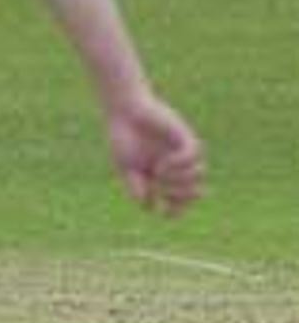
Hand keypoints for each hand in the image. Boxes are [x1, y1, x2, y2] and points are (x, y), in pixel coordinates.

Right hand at [106, 92, 203, 214]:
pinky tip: (164, 161)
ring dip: (180, 179)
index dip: (174, 211)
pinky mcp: (184, 136)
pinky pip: (193, 155)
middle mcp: (177, 166)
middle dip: (180, 196)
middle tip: (162, 189)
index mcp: (162, 178)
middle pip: (193, 192)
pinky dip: (180, 163)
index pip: (178, 202)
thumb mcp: (125, 168)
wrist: (123, 111)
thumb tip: (148, 206)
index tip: (163, 211)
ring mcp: (181, 151)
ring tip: (160, 172)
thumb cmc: (122, 138)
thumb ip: (135, 187)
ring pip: (199, 174)